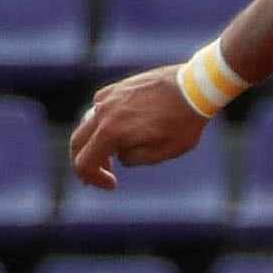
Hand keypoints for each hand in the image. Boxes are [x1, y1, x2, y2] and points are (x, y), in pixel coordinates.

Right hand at [66, 66, 212, 190]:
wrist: (194, 88)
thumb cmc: (183, 123)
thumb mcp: (162, 153)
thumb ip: (133, 158)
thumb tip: (119, 155)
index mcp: (111, 133)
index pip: (84, 163)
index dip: (93, 178)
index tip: (112, 184)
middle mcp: (103, 113)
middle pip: (77, 142)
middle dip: (86, 162)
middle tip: (102, 174)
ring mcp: (108, 97)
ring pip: (87, 124)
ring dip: (94, 143)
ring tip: (113, 155)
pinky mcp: (116, 88)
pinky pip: (98, 109)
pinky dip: (102, 124)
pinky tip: (118, 129)